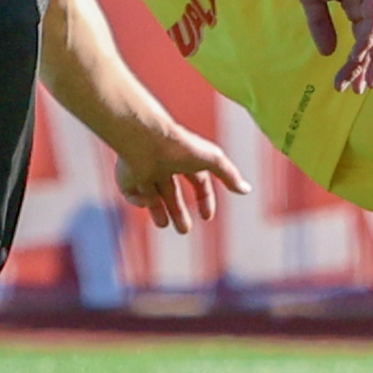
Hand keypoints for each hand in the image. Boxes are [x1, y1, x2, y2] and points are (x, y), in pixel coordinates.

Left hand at [110, 115, 251, 231]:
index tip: (207, 216)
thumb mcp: (213, 160)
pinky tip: (149, 199)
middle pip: (172, 193)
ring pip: (152, 196)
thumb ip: (229, 174)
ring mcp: (145, 171)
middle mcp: (165, 166)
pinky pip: (133, 196)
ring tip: (166, 225)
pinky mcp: (126, 177)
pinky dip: (141, 202)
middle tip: (184, 230)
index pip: (198, 181)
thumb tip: (247, 190)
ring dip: (159, 212)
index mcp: (186, 159)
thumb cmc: (181, 148)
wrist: (147, 141)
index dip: (205, 199)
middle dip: (179, 212)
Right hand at [286, 0, 372, 93]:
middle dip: (370, 67)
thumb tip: (326, 53)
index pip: (363, 39)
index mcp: (358, 2)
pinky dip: (369, 36)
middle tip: (361, 91)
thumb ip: (320, 24)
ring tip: (361, 81)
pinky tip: (360, 53)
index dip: (356, 62)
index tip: (344, 85)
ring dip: (371, 58)